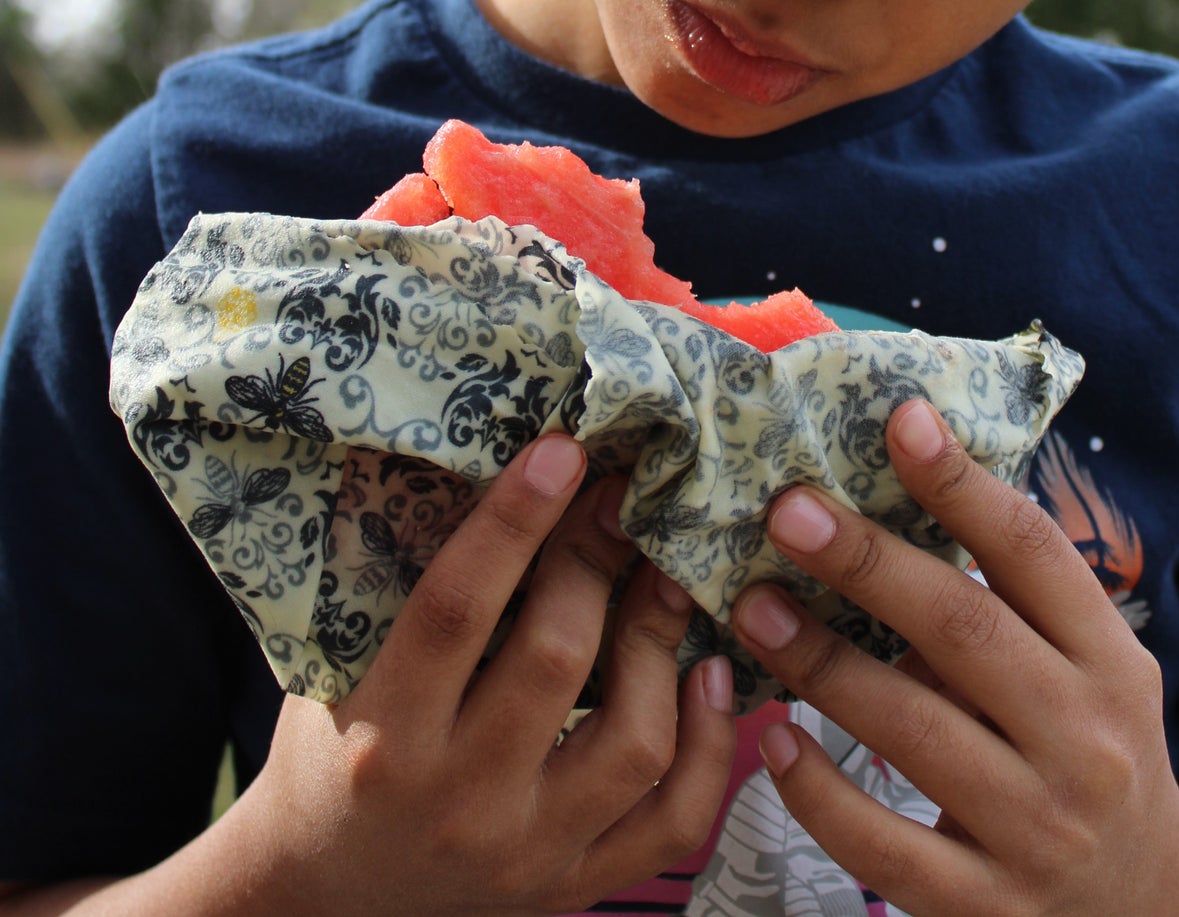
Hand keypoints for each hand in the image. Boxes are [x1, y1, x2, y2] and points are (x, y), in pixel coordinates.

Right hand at [223, 437, 735, 916]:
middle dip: (596, 560)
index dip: (513, 523)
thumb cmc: (328, 760)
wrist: (323, 903)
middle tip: (620, 497)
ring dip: (661, 641)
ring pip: (632, 741)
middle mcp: (457, 804)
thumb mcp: (336, 674)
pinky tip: (711, 673)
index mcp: (382, 740)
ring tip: (666, 576)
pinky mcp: (575, 887)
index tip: (562, 451)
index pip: (455, 612)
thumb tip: (472, 461)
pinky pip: (673, 820)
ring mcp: (527, 855)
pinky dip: (708, 745)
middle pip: (556, 661)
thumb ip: (399, 588)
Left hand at [728, 400, 1178, 916]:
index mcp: (1107, 661)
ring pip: (911, 731)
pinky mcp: (985, 905)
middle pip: (964, 629)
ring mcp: (1037, 829)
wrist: (1151, 911)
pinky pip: (884, 846)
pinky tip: (772, 741)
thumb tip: (901, 488)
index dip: (964, 483)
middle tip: (787, 509)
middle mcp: (1083, 739)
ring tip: (752, 606)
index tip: (901, 419)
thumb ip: (1015, 598)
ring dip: (821, 662)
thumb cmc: (1092, 751)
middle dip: (868, 563)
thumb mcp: (1089, 669)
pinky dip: (819, 791)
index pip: (1034, 554)